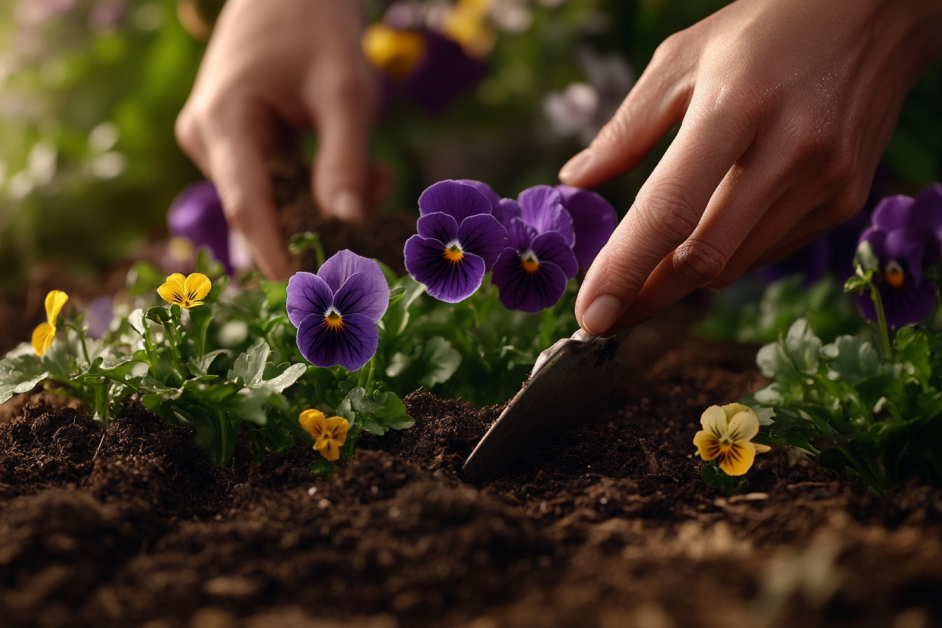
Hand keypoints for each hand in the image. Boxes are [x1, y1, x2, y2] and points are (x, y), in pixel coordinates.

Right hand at [176, 0, 380, 279]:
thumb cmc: (317, 27)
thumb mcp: (345, 92)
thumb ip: (345, 160)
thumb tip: (347, 226)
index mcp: (222, 123)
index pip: (246, 207)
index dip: (277, 256)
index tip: (311, 295)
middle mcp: (208, 141)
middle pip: (264, 212)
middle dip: (325, 225)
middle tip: (386, 202)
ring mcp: (219, 146)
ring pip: (277, 204)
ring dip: (331, 204)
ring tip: (382, 173)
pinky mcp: (239, 148)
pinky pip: (279, 188)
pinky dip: (322, 188)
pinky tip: (365, 169)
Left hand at [560, 0, 941, 334]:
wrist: (876, 15)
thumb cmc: (764, 29)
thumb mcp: (682, 58)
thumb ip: (626, 128)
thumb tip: (577, 180)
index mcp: (736, 106)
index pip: (670, 210)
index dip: (625, 270)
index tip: (589, 315)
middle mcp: (790, 150)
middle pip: (703, 257)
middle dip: (645, 297)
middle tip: (604, 315)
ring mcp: (826, 180)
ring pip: (734, 265)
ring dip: (681, 282)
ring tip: (643, 277)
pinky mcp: (845, 199)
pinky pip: (766, 252)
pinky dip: (726, 257)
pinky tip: (704, 240)